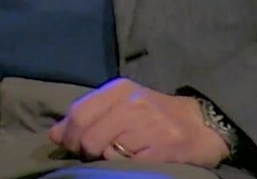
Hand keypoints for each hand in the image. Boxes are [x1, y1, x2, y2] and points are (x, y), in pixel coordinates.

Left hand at [48, 78, 227, 167]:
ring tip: (117, 155)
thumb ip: (87, 115)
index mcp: (119, 90)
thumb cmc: (154, 115)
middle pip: (89, 135)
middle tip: (92, 156)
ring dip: (106, 158)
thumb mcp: (120, 106)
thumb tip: (54, 135)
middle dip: (85, 151)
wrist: (202, 125)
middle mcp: (134, 103)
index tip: (72, 146)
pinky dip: (124, 165)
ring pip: (106, 150)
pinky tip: (133, 160)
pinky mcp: (164, 148)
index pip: (79, 113)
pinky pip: (128, 162)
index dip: (69, 135)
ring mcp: (151, 125)